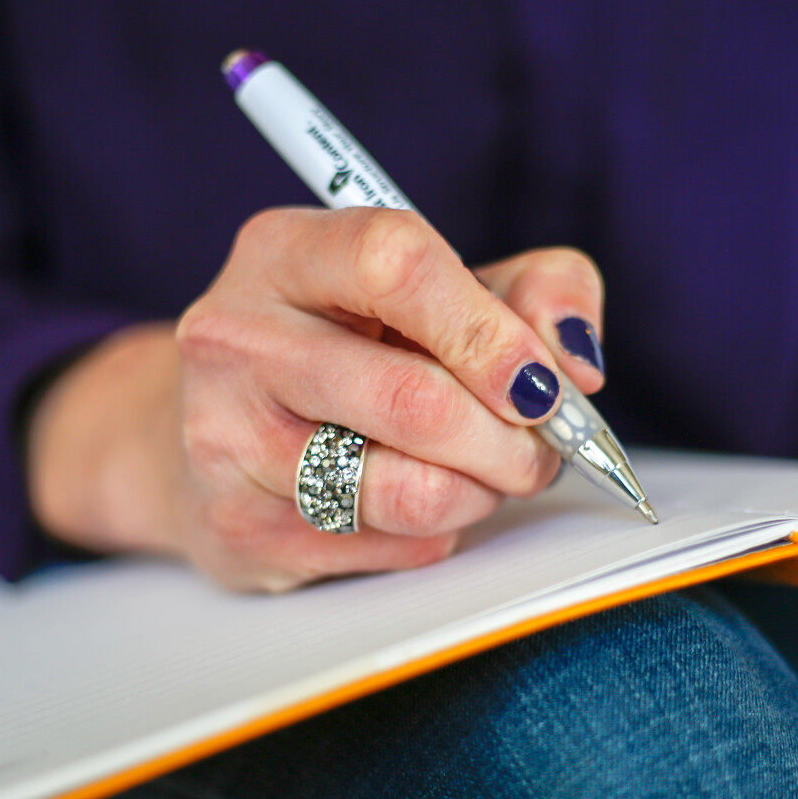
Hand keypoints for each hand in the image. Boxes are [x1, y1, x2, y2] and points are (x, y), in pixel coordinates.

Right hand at [25, 207, 605, 590]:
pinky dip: (437, 533)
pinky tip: (418, 504)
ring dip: (481, 492)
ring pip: (409, 490)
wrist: (221, 432)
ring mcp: (226, 438)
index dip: (490, 329)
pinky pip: (390, 547)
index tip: (543, 382)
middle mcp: (237, 337)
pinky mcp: (239, 528)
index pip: (395, 264)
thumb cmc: (355, 346)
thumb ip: (536, 293)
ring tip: (484, 474)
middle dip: (512, 439)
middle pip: (415, 399)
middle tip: (540, 448)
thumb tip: (577, 363)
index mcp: (284, 251)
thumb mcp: (446, 287)